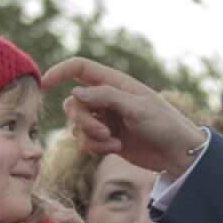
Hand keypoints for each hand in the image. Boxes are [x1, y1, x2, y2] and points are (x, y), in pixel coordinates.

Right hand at [42, 58, 205, 175]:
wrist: (178, 154)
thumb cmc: (165, 125)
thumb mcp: (138, 108)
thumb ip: (107, 97)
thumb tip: (76, 92)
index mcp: (115, 83)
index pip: (80, 68)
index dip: (60, 72)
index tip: (44, 84)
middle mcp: (107, 99)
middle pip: (74, 102)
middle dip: (83, 119)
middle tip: (102, 132)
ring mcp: (105, 119)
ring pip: (77, 124)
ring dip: (91, 136)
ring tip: (114, 143)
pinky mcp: (106, 139)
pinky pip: (85, 141)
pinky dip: (96, 147)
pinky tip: (116, 149)